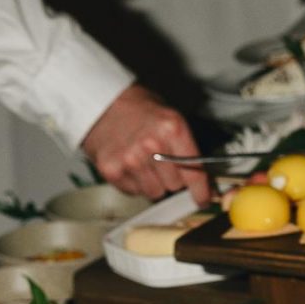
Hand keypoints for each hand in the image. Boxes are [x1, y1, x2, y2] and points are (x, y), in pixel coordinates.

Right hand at [81, 80, 208, 198]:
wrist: (100, 103)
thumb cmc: (137, 109)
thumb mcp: (169, 118)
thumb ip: (185, 147)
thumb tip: (201, 175)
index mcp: (171, 129)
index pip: (194, 172)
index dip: (201, 190)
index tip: (203, 200)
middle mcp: (152, 145)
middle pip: (175, 185)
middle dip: (172, 178)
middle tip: (161, 162)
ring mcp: (131, 160)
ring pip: (155, 192)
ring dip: (153, 182)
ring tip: (143, 162)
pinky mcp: (113, 171)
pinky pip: (134, 192)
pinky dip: (134, 183)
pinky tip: (129, 165)